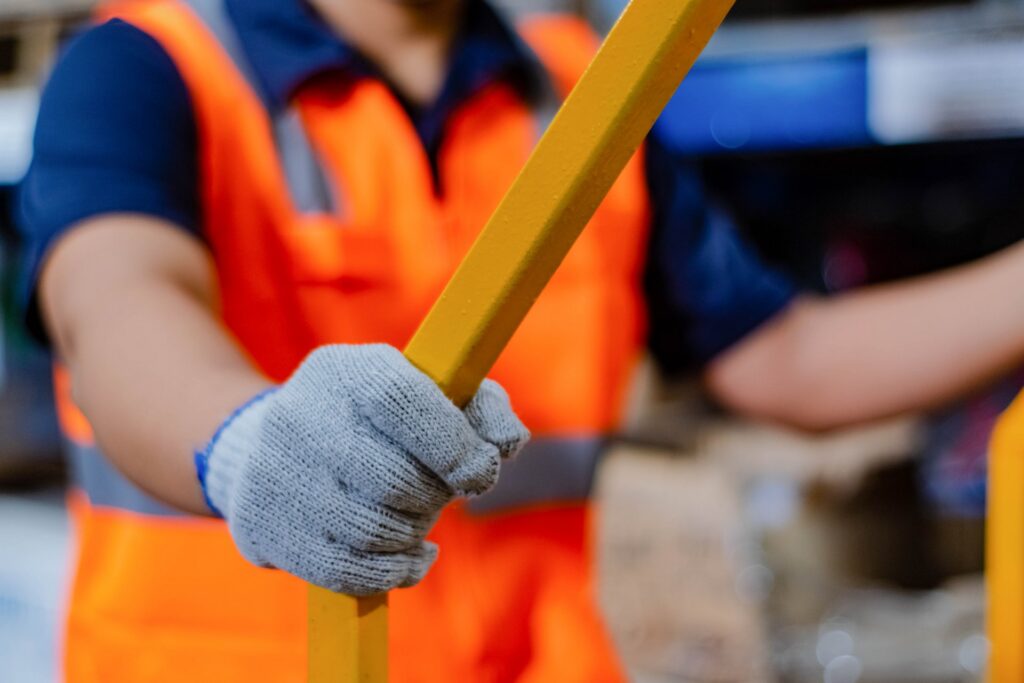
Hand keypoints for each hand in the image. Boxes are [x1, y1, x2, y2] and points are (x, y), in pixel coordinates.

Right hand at [196, 344, 528, 594]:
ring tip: (415, 518)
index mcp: (345, 370)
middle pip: (394, 477)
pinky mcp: (266, 528)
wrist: (265, 449)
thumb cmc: (373, 421)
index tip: (481, 472)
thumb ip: (480, 407)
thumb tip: (506, 442)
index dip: (453, 444)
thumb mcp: (425, 391)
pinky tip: (408, 555)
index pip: (400, 401)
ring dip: (413, 532)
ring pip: (372, 529)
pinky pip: (348, 570)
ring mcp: (277, 475)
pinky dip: (394, 570)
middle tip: (440, 494)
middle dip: (434, 496)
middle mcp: (300, 415)